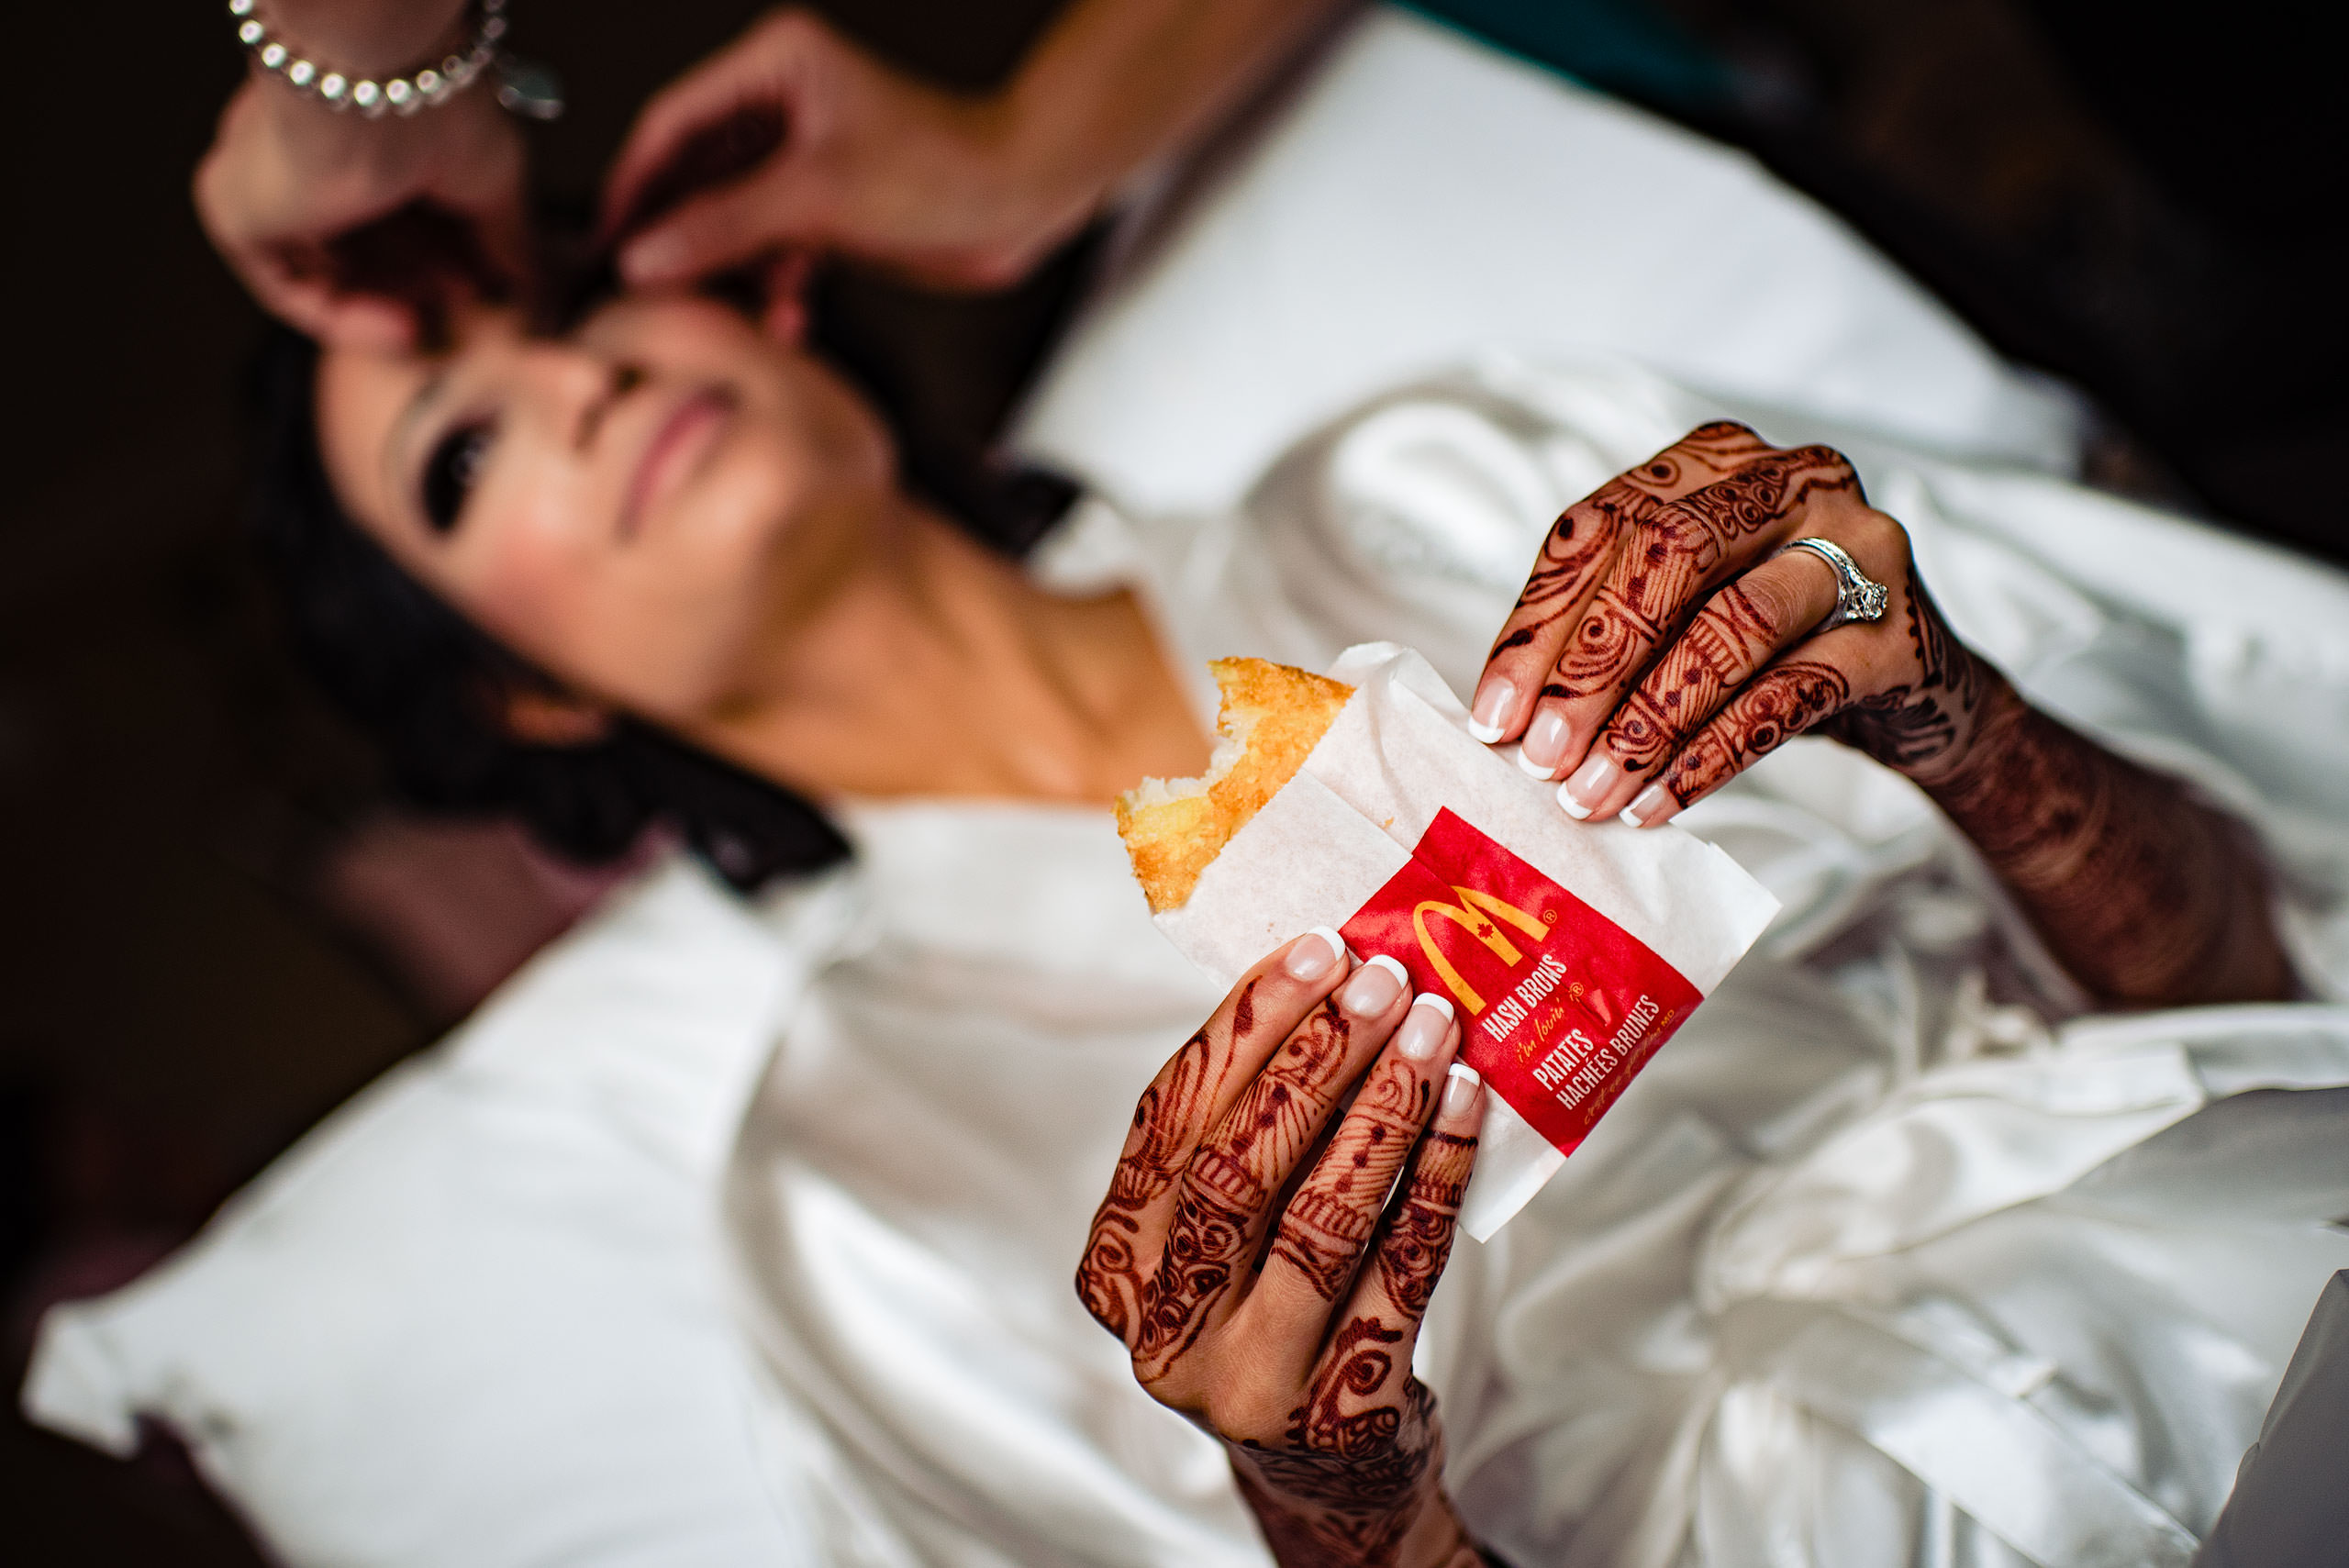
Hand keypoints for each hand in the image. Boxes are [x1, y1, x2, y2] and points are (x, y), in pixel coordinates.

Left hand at [195, 75, 526, 349]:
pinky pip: (285, 285)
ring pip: (328, 268)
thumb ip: (512, 244)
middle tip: (470, 311)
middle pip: (367, 241)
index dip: (452, 257)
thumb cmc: (435, 105)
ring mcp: (268, 177)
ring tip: (436, 327)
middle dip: (422, 284)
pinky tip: (401, 331)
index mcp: (366, 123)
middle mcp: (311, 144)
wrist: (375, 83)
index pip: (402, 207)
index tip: (492, 289)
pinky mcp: (235, 209)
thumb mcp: (495, 184)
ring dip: (389, 306)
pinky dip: (343, 319)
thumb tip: (538, 300)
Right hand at [604, 9, 1091, 297]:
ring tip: (725, 313)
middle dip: (682, 240)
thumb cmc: (949, 168)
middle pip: (698, 177)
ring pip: (735, 220)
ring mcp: (807, 157)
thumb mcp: (817, 197)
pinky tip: (784, 316)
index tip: (607, 239)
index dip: (634, 185)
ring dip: (732, 272)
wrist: (1026, 201)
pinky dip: (775, 283)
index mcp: (776, 66)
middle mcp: (785, 105)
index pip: (673, 123)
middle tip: (651, 290)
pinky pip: (776, 246)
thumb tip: (648, 254)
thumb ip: (724, 226)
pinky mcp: (830, 204)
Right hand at [1078, 933, 1489, 1567]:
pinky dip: (1440, 1174)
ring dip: (1386, 1106)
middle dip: (1316, 1057)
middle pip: (1236, 1166)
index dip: (1242, 1027)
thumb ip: (1241, 1136)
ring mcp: (1248, 1379)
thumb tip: (1324, 980)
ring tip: (1436, 1028)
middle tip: (1384, 979)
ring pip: (1319, 1216)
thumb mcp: (1221, 1237)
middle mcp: (1164, 1328)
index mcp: (1114, 1265)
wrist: (1323, 1471)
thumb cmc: (1273, 1309)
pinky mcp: (1340, 1410)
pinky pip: (1401, 1266)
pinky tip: (1470, 1107)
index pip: (1167, 1120)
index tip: (1312, 949)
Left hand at [1468, 422, 1999, 826]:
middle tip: (1541, 756)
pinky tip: (1658, 801)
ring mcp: (1859, 550)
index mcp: (1717, 460)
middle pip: (1669, 559)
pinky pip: (1789, 697)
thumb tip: (1507, 712)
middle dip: (1592, 667)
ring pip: (1733, 625)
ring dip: (1648, 722)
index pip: (1601, 525)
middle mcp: (1794, 481)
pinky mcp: (1897, 634)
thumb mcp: (1684, 610)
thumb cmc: (1771, 645)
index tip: (1494, 714)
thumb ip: (1606, 627)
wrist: (1913, 691)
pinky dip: (1712, 756)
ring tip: (1590, 793)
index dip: (1538, 623)